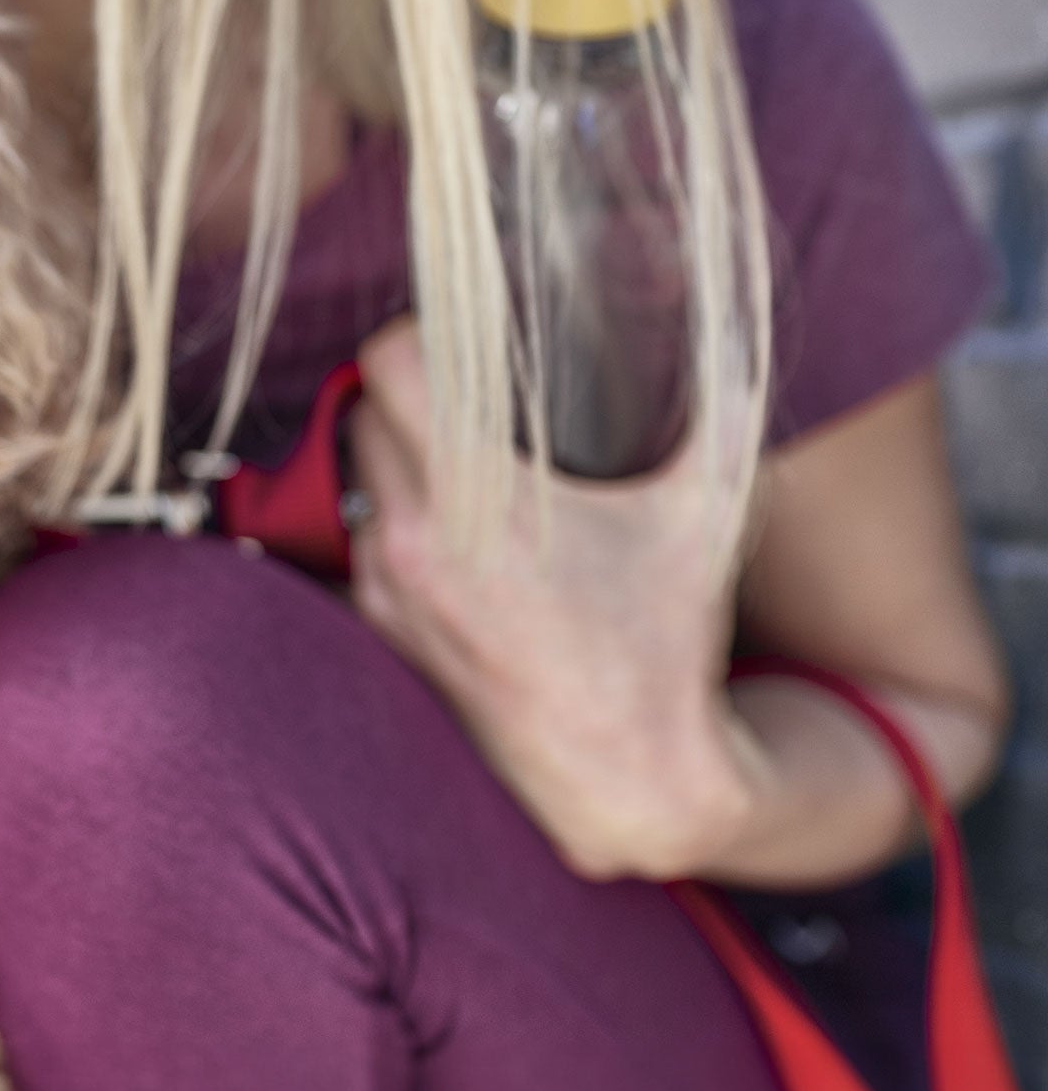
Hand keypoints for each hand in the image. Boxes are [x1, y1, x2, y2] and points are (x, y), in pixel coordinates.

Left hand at [344, 317, 761, 881]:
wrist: (632, 778)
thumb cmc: (670, 641)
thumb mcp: (706, 513)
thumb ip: (724, 404)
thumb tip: (738, 312)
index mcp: (479, 498)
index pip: (388, 364)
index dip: (417, 332)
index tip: (457, 332)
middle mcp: (413, 539)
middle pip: (364, 407)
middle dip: (409, 387)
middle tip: (461, 380)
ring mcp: (387, 588)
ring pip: (353, 469)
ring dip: (394, 446)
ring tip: (456, 444)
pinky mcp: (381, 626)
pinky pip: (358, 531)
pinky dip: (390, 508)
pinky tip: (447, 512)